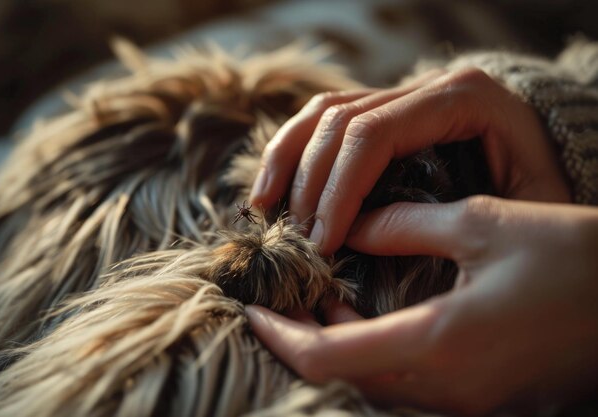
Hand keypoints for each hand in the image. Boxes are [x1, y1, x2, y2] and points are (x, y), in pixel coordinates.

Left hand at [246, 196, 597, 415]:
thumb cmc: (573, 259)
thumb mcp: (482, 225)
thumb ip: (405, 227)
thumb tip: (352, 226)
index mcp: (437, 345)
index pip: (324, 357)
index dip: (278, 333)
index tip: (251, 305)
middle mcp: (444, 389)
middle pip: (340, 376)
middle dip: (298, 339)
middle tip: (277, 297)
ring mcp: (463, 401)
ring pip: (368, 381)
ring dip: (332, 345)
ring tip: (312, 299)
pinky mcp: (478, 397)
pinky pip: (401, 382)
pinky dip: (367, 351)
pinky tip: (360, 316)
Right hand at [250, 68, 570, 254]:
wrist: (550, 166)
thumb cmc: (541, 196)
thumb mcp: (518, 212)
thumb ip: (448, 219)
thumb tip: (360, 237)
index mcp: (463, 96)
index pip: (374, 133)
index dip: (338, 190)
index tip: (323, 243)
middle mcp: (426, 84)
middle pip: (341, 121)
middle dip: (311, 185)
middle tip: (299, 240)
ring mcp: (402, 94)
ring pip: (323, 113)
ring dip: (287, 162)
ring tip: (264, 209)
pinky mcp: (384, 112)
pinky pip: (324, 119)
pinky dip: (292, 150)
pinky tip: (272, 186)